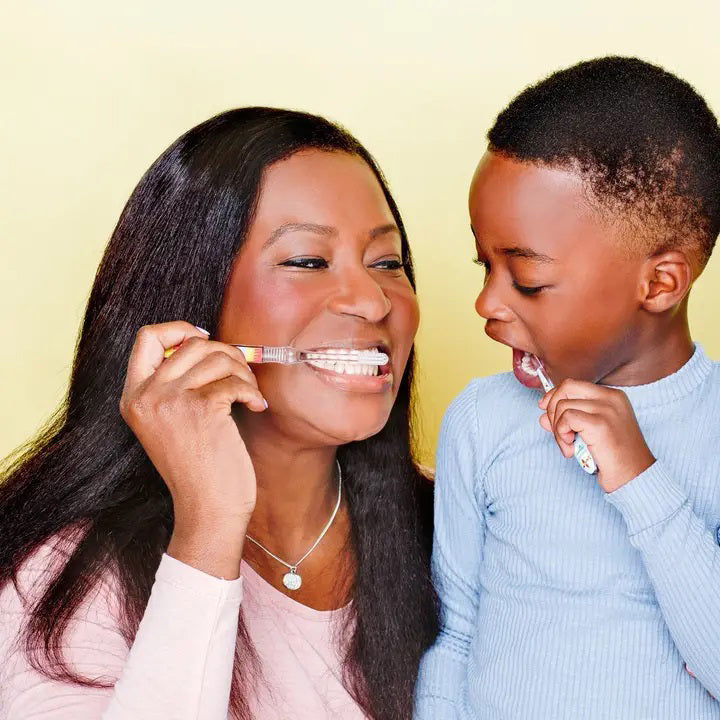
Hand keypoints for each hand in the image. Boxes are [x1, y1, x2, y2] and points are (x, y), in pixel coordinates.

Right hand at [120, 321, 266, 576]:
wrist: (208, 509)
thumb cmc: (198, 467)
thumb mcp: (170, 422)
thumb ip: (176, 384)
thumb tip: (204, 341)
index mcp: (134, 397)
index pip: (147, 337)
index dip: (180, 329)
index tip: (205, 339)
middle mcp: (146, 396)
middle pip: (193, 343)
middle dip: (227, 354)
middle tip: (241, 378)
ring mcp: (170, 402)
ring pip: (217, 357)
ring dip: (243, 373)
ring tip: (249, 395)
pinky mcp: (200, 410)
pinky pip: (233, 380)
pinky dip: (252, 391)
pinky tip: (256, 407)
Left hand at [538, 379, 654, 492]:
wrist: (635, 477)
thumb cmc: (614, 458)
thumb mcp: (589, 433)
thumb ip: (567, 420)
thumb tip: (543, 415)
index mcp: (612, 396)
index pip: (573, 385)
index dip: (554, 397)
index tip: (546, 411)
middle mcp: (611, 398)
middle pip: (566, 387)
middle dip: (552, 409)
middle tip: (556, 432)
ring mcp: (606, 409)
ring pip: (562, 406)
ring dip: (557, 430)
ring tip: (568, 446)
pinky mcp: (599, 423)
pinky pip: (566, 418)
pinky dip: (561, 434)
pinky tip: (570, 448)